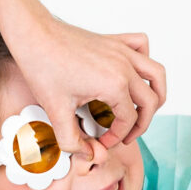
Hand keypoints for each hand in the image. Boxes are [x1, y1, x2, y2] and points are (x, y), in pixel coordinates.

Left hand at [5, 14, 165, 153]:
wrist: (33, 34)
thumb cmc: (42, 67)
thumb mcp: (55, 111)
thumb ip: (72, 140)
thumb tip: (87, 155)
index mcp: (114, 85)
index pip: (129, 120)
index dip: (117, 137)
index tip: (102, 142)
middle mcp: (124, 66)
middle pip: (150, 101)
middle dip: (141, 124)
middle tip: (125, 135)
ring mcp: (121, 51)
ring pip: (156, 73)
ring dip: (156, 93)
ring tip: (145, 109)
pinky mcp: (113, 41)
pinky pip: (141, 46)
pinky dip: (144, 59)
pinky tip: (132, 73)